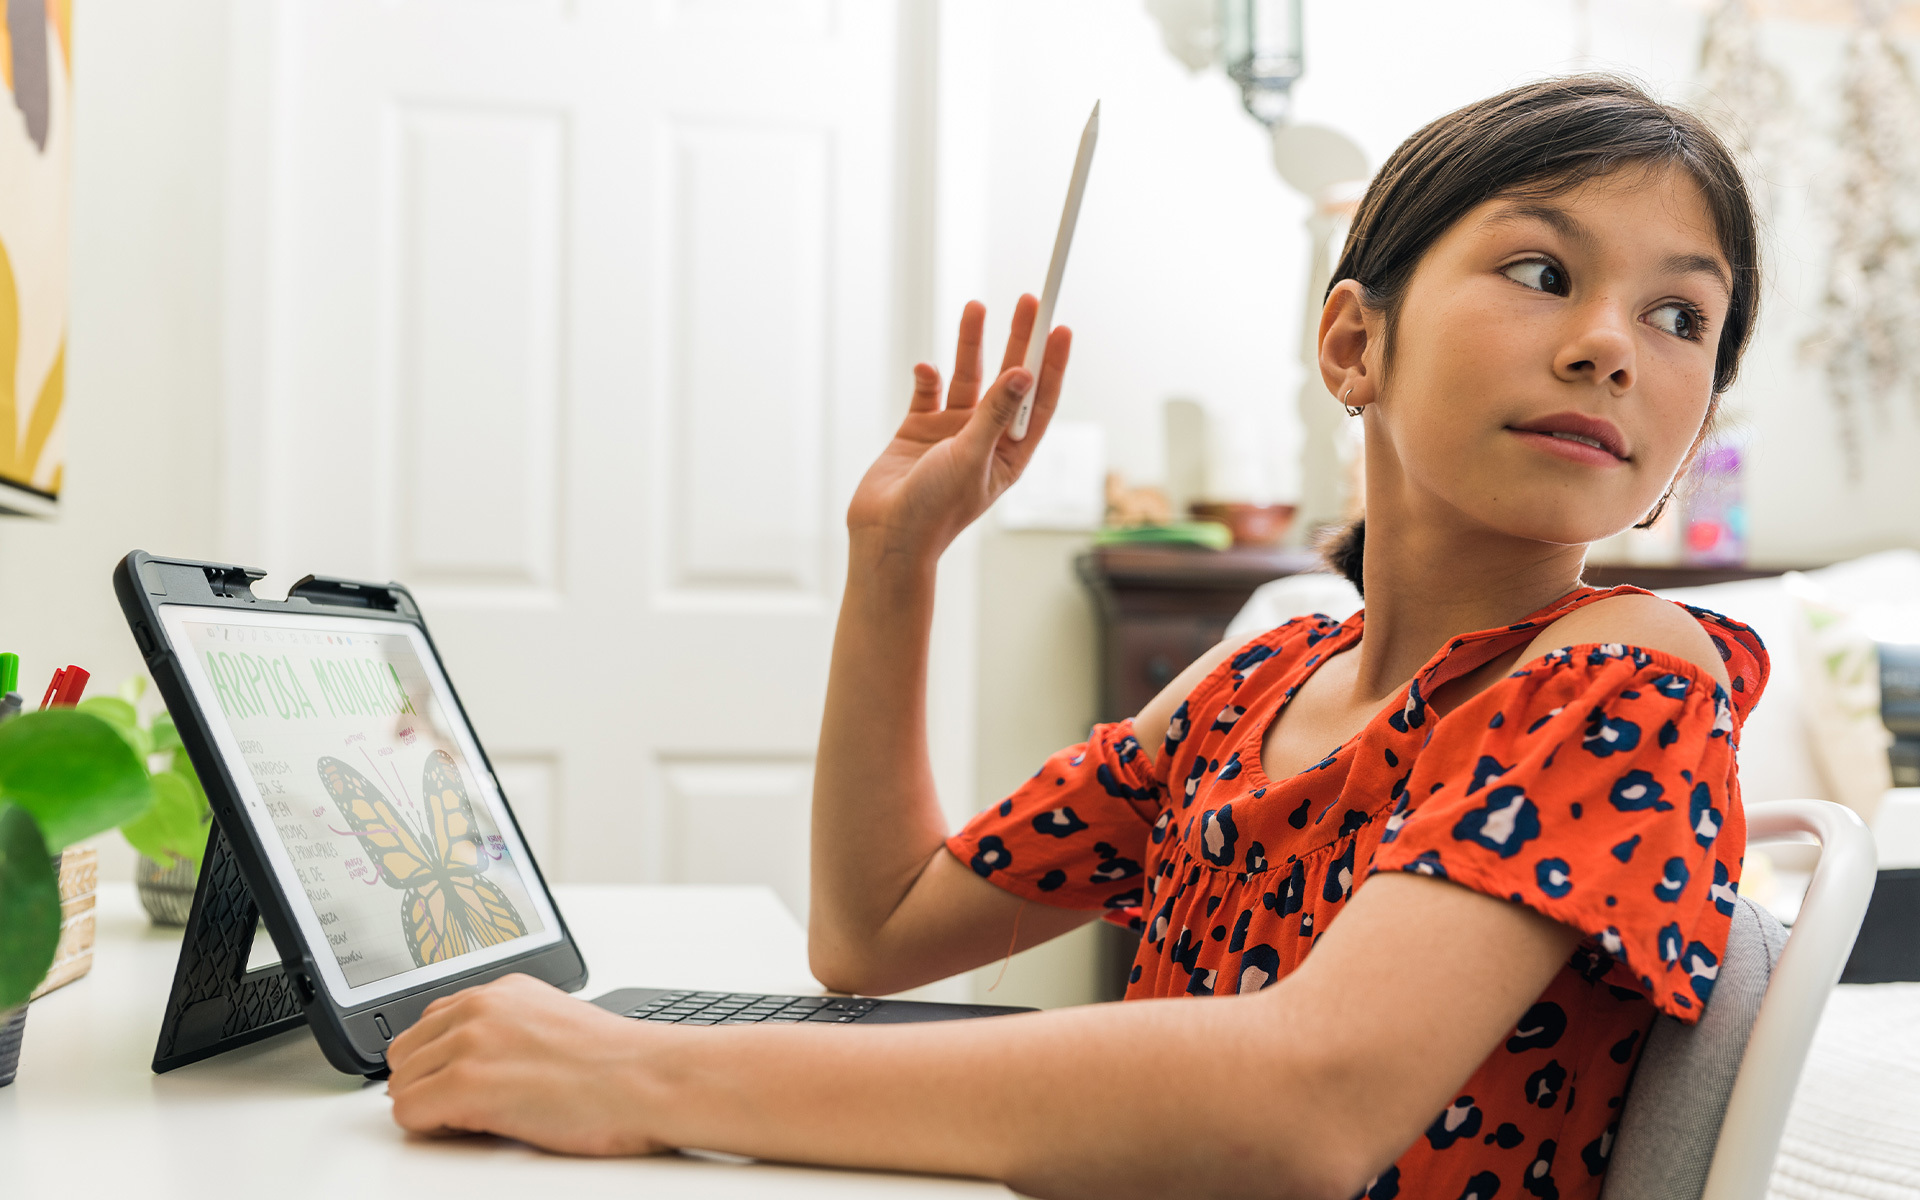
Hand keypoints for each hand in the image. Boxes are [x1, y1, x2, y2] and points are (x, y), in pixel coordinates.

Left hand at [386, 973, 669, 1155]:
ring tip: (480, 1116)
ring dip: (431, 1106)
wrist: (647, 1079)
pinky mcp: (465, 1083)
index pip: (430, 1022)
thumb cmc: (617, 1065)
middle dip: (428, 1083)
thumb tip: (483, 1057)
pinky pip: (408, 1112)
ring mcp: (469, 1043)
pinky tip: (476, 1126)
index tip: (456, 1081)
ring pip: (402, 1083)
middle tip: (469, 1106)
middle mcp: (479, 1008)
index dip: (440, 1060)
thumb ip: (509, 1026)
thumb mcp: (554, 1021)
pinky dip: (433, 1128)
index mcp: (501, 991)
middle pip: (406, 1052)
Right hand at [846, 296, 1071, 560]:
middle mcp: (985, 437)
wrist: (887, 533)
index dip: (1052, 365)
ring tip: (976, 307)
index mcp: (1010, 452)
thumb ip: (995, 414)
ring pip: (967, 377)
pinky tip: (926, 368)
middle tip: (1030, 302)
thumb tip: (1024, 374)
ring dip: (972, 344)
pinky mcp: (918, 429)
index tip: (1060, 329)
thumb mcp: (972, 457)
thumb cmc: (937, 510)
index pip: (1040, 400)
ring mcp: (952, 432)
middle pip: (1008, 379)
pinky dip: (928, 377)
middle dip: (1018, 340)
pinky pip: (927, 392)